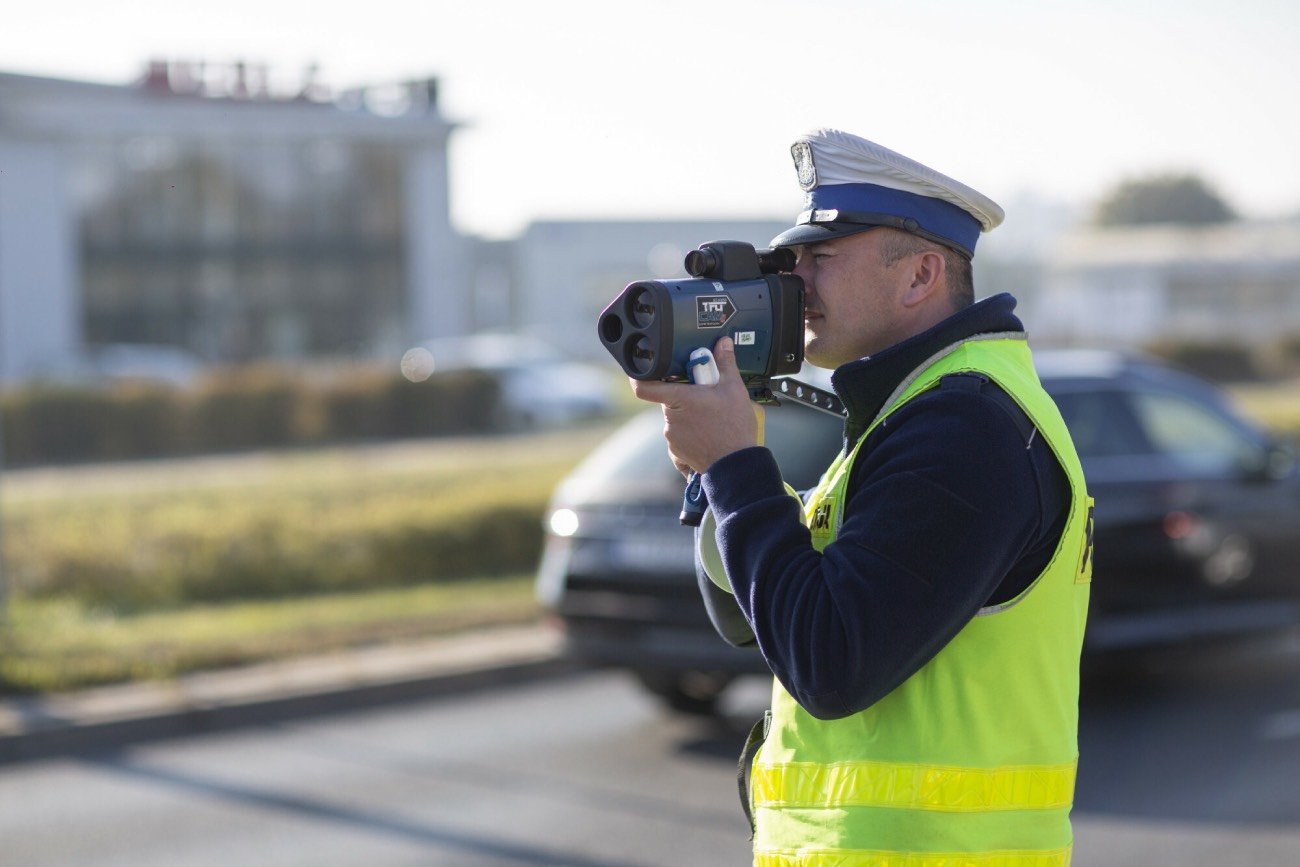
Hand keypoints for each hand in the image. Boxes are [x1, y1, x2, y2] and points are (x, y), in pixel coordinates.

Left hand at [630, 337, 758, 476]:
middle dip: (683, 394)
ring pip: (675, 417)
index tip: (638, 370)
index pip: (644, 387)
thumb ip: (725, 363)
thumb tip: (722, 344)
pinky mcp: (676, 451)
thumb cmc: (734, 428)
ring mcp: (672, 436)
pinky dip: (690, 432)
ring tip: (710, 418)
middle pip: (668, 398)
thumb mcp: (734, 389)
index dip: (637, 376)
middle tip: (704, 395)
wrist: (736, 464)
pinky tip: (707, 433)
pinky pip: (679, 435)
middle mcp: (671, 418)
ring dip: (687, 414)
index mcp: (679, 399)